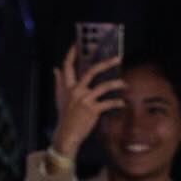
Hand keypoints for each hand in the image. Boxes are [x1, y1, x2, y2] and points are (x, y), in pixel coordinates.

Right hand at [51, 43, 128, 158]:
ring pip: (104, 86)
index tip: (75, 44)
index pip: (68, 67)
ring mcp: (85, 100)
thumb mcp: (59, 99)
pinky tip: (122, 103)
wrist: (66, 135)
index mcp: (68, 87)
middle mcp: (76, 91)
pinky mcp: (92, 110)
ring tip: (124, 85)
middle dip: (106, 63)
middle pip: (92, 71)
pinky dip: (116, 103)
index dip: (71, 54)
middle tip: (117, 58)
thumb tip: (55, 70)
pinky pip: (108, 103)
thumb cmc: (64, 118)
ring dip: (117, 84)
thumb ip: (58, 83)